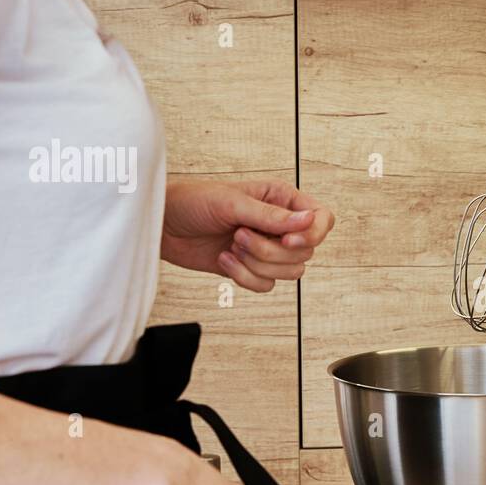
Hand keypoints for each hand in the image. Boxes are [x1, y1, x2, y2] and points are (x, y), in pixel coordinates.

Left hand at [161, 180, 334, 291]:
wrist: (163, 226)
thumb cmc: (193, 202)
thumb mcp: (232, 203)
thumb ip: (272, 215)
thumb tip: (308, 220)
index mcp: (282, 200)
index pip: (322, 219)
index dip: (312, 234)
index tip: (287, 239)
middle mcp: (280, 224)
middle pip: (305, 252)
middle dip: (270, 250)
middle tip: (239, 235)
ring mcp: (267, 248)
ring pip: (290, 272)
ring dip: (257, 264)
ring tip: (232, 246)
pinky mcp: (252, 268)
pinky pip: (266, 285)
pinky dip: (244, 277)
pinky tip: (224, 259)